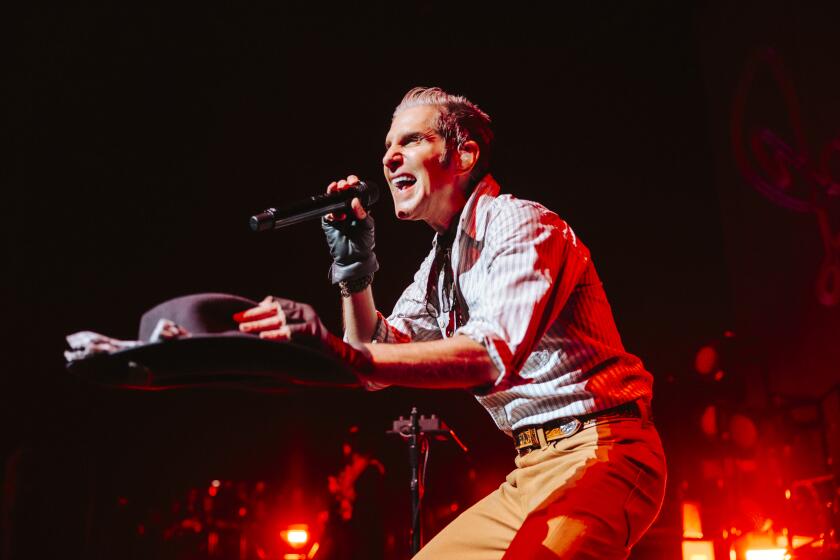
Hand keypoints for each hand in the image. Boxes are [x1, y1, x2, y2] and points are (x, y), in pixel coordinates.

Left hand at [233, 296, 373, 378]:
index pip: (276, 302)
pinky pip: (291, 332)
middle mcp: (307, 312)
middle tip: (237, 321)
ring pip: (280, 319)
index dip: (256, 309)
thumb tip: (258, 324)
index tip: (239, 315)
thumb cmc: (317, 350)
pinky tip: (263, 338)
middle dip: (254, 315)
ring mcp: (311, 321)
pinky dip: (276, 334)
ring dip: (260, 324)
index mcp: (302, 309)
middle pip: (275, 309)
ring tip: (244, 328)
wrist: (343, 359)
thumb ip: (285, 326)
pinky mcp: (314, 333)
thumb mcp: (301, 333)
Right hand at [322, 175, 378, 283]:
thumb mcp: (367, 225)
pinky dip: (330, 212)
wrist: (354, 257)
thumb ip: (362, 213)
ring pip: (332, 199)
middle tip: (343, 185)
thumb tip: (354, 201)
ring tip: (336, 189)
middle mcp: (346, 208)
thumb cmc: (364, 241)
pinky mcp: (328, 222)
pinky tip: (337, 215)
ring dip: (333, 192)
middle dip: (341, 185)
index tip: (354, 181)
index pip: (354, 191)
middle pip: (341, 191)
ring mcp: (336, 214)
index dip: (353, 183)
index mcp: (357, 206)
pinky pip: (326, 213)